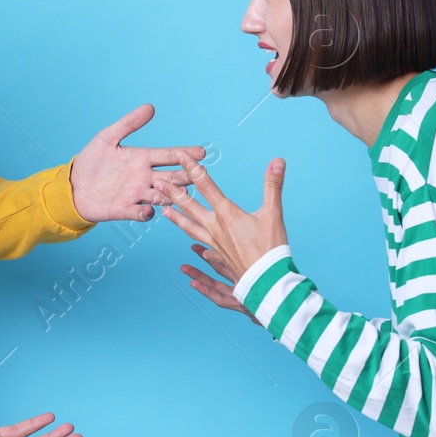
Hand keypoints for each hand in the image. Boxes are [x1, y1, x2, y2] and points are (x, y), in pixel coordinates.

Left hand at [69, 103, 206, 222]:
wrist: (73, 186)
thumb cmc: (91, 161)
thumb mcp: (107, 138)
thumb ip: (128, 123)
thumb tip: (150, 107)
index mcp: (143, 159)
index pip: (168, 156)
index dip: (185, 154)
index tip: (202, 152)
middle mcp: (144, 178)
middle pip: (171, 177)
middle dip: (186, 176)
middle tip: (199, 174)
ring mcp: (136, 195)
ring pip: (161, 196)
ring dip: (170, 194)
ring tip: (179, 191)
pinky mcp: (125, 209)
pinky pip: (139, 213)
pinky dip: (146, 213)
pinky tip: (149, 210)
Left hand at [154, 151, 288, 317]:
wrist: (267, 281)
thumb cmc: (271, 248)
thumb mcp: (274, 213)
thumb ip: (273, 185)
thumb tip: (278, 160)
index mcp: (227, 214)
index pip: (206, 185)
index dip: (192, 168)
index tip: (181, 155)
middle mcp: (216, 227)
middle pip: (189, 206)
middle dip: (173, 192)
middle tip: (157, 182)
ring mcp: (214, 242)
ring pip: (189, 227)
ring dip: (175, 216)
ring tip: (163, 209)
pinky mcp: (218, 255)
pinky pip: (200, 243)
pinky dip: (192, 239)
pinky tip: (190, 242)